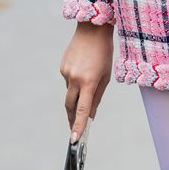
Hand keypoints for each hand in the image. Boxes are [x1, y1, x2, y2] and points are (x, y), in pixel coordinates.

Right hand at [60, 21, 113, 141]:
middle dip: (72, 119)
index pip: (81, 109)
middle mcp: (74, 78)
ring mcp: (66, 72)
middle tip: (74, 129)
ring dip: (78, 94)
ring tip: (89, 81)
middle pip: (70, 106)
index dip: (78, 125)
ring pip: (71, 92)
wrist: (92, 30)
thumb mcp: (106, 76)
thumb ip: (97, 97)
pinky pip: (69, 81)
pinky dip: (76, 82)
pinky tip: (83, 70)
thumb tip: (90, 114)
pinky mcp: (62, 67)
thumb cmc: (104, 54)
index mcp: (88, 81)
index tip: (75, 139)